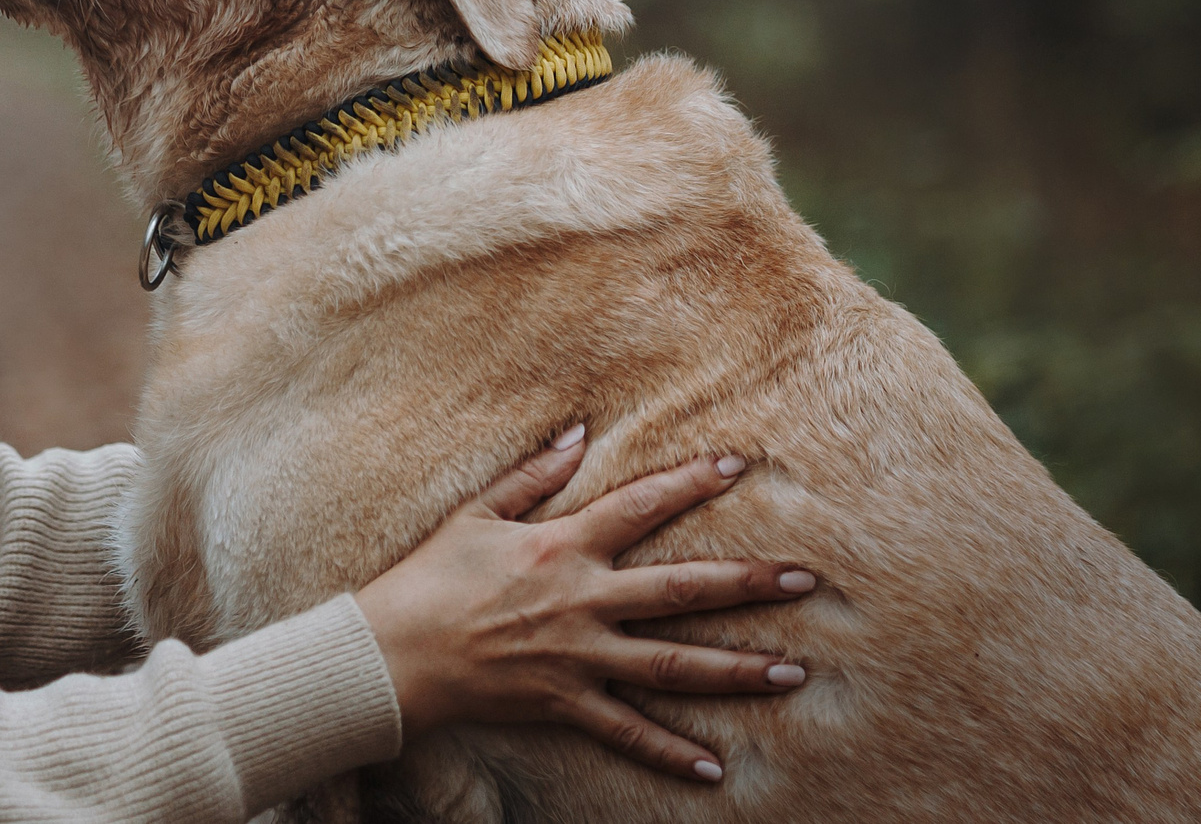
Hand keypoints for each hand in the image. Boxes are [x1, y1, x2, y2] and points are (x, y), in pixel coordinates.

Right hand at [352, 425, 814, 783]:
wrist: (393, 652)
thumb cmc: (428, 578)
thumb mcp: (475, 514)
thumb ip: (533, 475)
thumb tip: (580, 432)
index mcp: (562, 546)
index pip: (640, 505)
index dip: (690, 482)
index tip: (738, 464)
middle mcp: (582, 600)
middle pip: (682, 589)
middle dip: (748, 584)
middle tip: (807, 580)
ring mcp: (578, 656)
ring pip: (673, 664)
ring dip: (736, 670)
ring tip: (793, 673)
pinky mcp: (565, 702)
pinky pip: (627, 731)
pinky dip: (670, 752)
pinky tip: (714, 768)